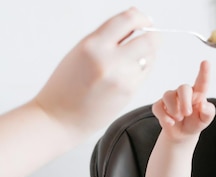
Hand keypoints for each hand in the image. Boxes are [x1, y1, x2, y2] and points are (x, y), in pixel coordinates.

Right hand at [34, 7, 159, 136]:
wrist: (60, 117)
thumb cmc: (67, 84)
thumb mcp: (81, 51)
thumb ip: (107, 37)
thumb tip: (135, 23)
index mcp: (93, 44)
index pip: (128, 20)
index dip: (141, 17)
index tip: (144, 20)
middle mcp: (109, 60)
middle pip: (149, 40)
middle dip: (153, 36)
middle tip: (149, 35)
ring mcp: (122, 78)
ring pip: (149, 58)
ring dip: (147, 54)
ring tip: (132, 58)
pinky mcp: (129, 92)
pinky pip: (145, 74)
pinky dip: (142, 69)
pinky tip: (129, 72)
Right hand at [152, 60, 215, 141]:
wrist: (183, 133)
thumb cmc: (196, 122)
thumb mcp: (205, 119)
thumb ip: (208, 112)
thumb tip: (203, 105)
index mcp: (198, 94)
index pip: (202, 82)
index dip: (204, 72)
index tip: (206, 62)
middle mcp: (184, 93)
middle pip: (183, 88)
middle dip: (184, 101)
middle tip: (187, 113)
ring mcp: (171, 98)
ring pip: (168, 96)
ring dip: (174, 110)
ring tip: (179, 118)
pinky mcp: (160, 105)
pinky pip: (158, 107)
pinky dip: (164, 117)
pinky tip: (171, 123)